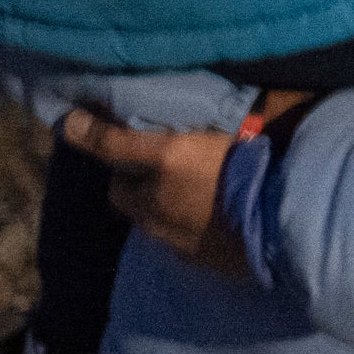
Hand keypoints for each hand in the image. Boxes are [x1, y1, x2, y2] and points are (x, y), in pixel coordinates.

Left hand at [60, 109, 264, 284]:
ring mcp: (168, 233)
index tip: (70, 121)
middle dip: (130, 178)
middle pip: (121, 190)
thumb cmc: (257, 162)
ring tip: (182, 193)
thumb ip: (190, 120)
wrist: (282, 220)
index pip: (111, 143)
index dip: (89, 131)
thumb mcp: (225, 127)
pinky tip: (201, 218)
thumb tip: (167, 97)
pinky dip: (175, 227)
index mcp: (164, 159)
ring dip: (152, 204)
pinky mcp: (186, 256)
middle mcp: (155, 198)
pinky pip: (167, 238)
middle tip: (156, 165)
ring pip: (143, 216)